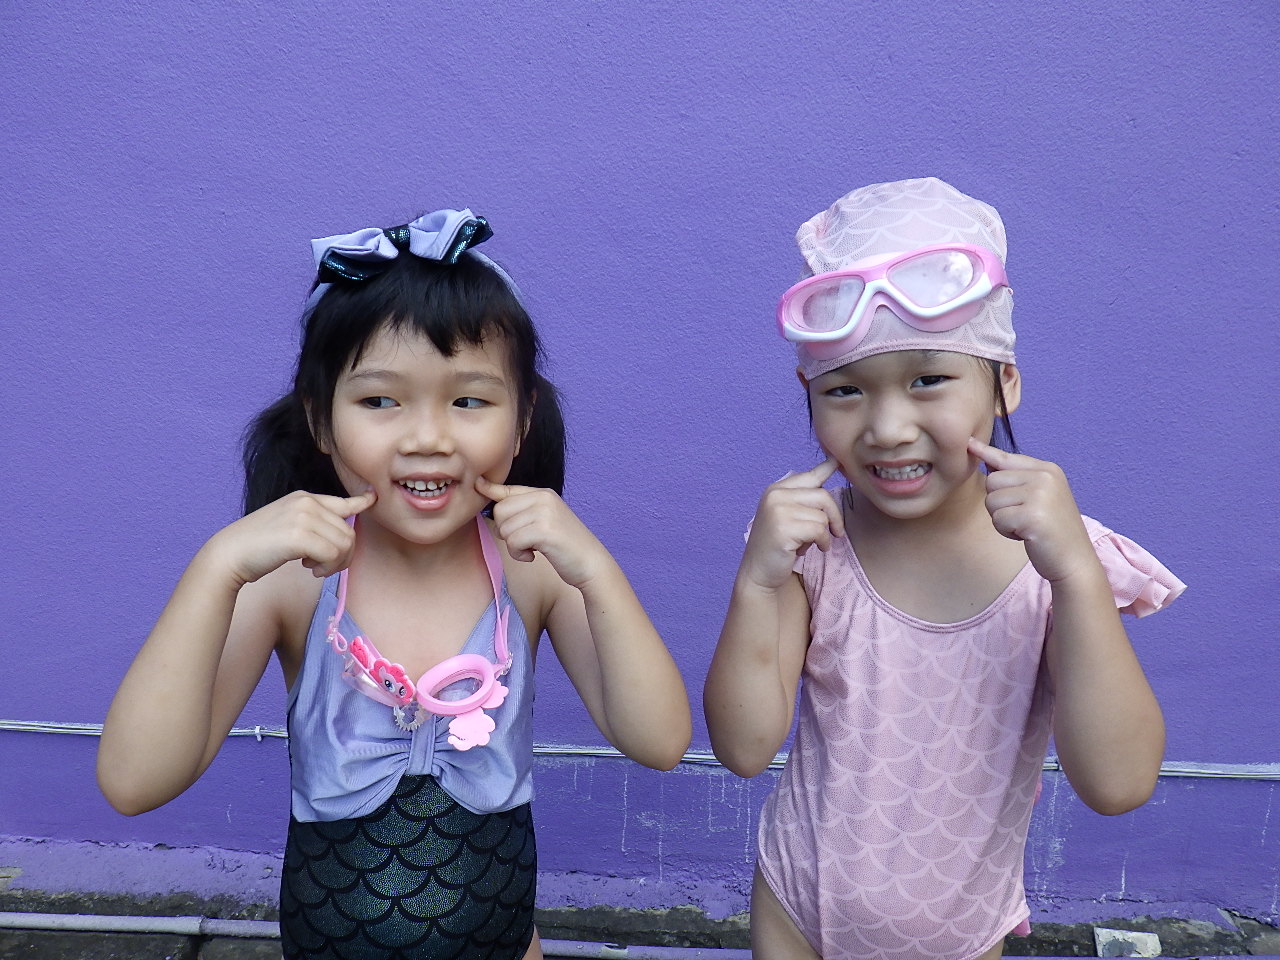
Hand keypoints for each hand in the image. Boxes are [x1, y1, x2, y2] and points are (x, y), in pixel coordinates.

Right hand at [207, 488, 376, 585]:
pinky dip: (327, 568)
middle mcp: (306, 502)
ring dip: (335, 564)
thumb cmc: (258, 546)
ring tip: (315, 569)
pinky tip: (310, 570)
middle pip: (349, 532)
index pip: (342, 501)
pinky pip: (333, 554)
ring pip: (344, 544)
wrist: (229, 554)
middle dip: (343, 555)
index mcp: (304, 498)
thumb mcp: (288, 525)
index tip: (373, 498)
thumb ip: (314, 524)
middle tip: (323, 567)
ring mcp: (303, 516)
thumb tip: (344, 536)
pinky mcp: (299, 535)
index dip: (361, 502)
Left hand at [475, 476, 607, 588]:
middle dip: (506, 531)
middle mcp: (544, 498)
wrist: (591, 564)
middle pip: (500, 511)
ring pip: (505, 528)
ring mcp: (545, 513)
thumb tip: (489, 495)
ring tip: (533, 549)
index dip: (490, 489)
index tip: (478, 484)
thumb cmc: (564, 546)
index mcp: (544, 493)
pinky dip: (519, 554)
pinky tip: (534, 556)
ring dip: (514, 546)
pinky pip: (513, 541)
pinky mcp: (545, 531)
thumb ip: (523, 510)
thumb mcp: (545, 521)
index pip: (508, 490)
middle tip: (525, 542)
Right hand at [740, 458, 844, 591]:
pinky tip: (813, 549)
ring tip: (814, 543)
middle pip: (823, 496)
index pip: (808, 476)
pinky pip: (819, 530)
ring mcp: (777, 510)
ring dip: (825, 534)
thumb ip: (806, 497)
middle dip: (835, 516)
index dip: (826, 468)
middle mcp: (775, 495)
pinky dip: (822, 542)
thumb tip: (831, 466)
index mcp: (776, 490)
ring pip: (822, 516)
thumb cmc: (779, 546)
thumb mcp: (790, 516)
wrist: (759, 573)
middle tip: (837, 532)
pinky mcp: (783, 528)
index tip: (837, 461)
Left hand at [968, 438, 1096, 583]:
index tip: (970, 444)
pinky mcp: (1032, 515)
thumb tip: (986, 460)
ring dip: (1002, 519)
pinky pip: (998, 519)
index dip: (985, 453)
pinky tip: (1027, 535)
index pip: (1006, 458)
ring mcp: (1040, 495)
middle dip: (998, 503)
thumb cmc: (1052, 530)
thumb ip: (1018, 478)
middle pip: (992, 480)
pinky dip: (1007, 531)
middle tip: (1023, 516)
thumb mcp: (1040, 496)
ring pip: (991, 500)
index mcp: (1048, 469)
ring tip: (1026, 526)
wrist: (1074, 560)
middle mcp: (1045, 477)